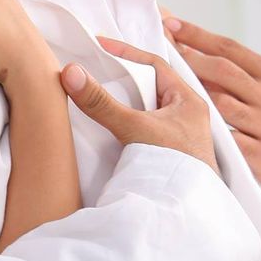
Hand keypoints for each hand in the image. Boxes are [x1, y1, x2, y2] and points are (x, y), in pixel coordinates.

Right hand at [61, 37, 217, 171]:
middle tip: (99, 70)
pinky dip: (131, 124)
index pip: (157, 65)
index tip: (102, 47)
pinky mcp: (170, 156)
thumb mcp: (134, 128)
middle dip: (127, 78)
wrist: (187, 212)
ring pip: (151, 109)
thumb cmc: (174, 168)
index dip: (128, 54)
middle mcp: (188, 117)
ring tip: (104, 96)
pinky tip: (117, 128)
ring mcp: (180, 138)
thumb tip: (72, 73)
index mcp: (189, 102)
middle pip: (153, 86)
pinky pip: (148, 129)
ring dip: (129, 103)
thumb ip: (102, 103)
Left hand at [162, 15, 260, 210]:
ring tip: (161, 84)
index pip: (230, 48)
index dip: (197, 35)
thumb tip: (195, 54)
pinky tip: (182, 127)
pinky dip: (206, 133)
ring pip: (221, 104)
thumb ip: (241, 78)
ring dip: (190, 93)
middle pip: (222, 70)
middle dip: (186, 56)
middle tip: (157, 45)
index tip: (170, 22)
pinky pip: (227, 140)